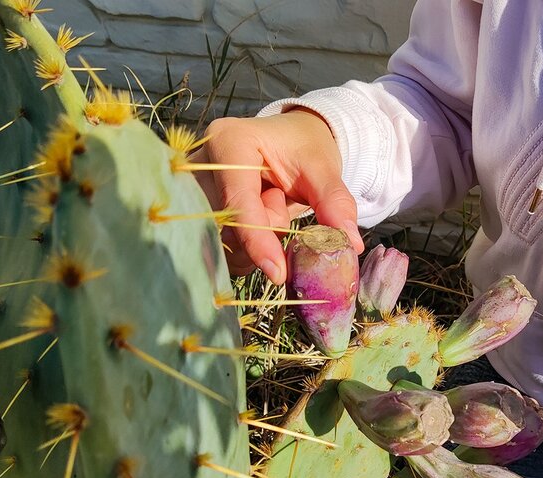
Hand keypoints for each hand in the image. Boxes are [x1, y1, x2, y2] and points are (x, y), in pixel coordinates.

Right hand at [193, 109, 363, 283]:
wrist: (288, 140)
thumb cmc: (302, 146)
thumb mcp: (323, 167)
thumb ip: (334, 202)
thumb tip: (350, 244)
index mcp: (228, 141)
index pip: (237, 202)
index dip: (257, 240)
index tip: (278, 273)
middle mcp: (199, 164)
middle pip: (226, 226)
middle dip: (263, 229)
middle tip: (282, 198)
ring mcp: (192, 189)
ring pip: (222, 240)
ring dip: (257, 236)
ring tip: (271, 200)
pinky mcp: (196, 209)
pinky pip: (220, 246)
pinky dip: (248, 244)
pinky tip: (260, 216)